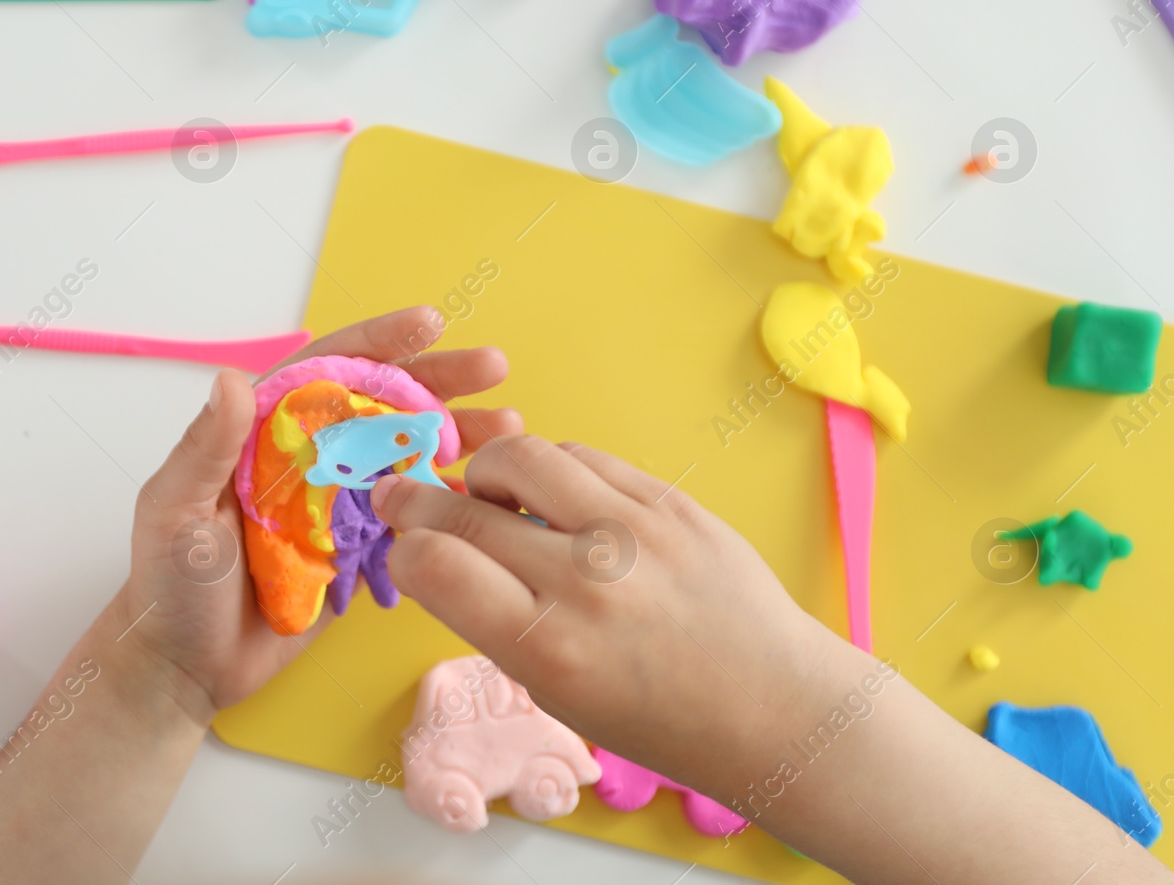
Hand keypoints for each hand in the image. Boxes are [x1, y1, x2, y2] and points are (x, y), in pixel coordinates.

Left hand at [115, 306, 523, 726]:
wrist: (186, 667)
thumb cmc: (169, 585)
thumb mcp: (177, 510)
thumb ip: (206, 448)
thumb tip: (230, 380)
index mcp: (265, 432)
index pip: (327, 371)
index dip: (378, 344)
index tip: (428, 323)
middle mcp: (308, 457)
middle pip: (381, 404)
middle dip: (438, 380)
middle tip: (493, 367)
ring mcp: (339, 504)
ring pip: (407, 455)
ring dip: (458, 436)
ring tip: (510, 427)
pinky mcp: (360, 551)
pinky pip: (413, 516)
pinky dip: (452, 500)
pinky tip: (492, 492)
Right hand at [373, 435, 858, 803]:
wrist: (769, 705)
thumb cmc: (655, 716)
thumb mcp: (555, 692)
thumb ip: (494, 619)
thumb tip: (434, 546)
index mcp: (549, 649)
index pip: (435, 566)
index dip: (405, 549)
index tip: (406, 547)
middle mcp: (588, 583)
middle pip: (467, 509)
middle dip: (420, 500)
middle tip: (403, 495)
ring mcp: (635, 533)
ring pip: (522, 455)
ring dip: (487, 470)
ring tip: (490, 493)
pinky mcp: (671, 501)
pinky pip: (583, 456)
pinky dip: (551, 470)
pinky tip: (552, 496)